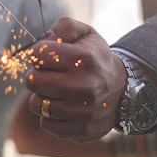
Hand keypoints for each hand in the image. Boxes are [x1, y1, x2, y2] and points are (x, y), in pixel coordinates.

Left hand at [27, 17, 126, 141]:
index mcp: (83, 59)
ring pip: (37, 104)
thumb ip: (64, 27)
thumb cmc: (96, 59)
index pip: (38, 53)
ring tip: (57, 91)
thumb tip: (44, 40)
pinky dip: (51, 116)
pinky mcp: (81, 129)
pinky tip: (63, 107)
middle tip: (50, 75)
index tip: (49, 56)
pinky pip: (47, 124)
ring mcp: (83, 110)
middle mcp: (84, 86)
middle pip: (33, 81)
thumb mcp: (86, 34)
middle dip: (37, 75)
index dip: (39, 53)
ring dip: (42, 97)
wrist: (124, 90)